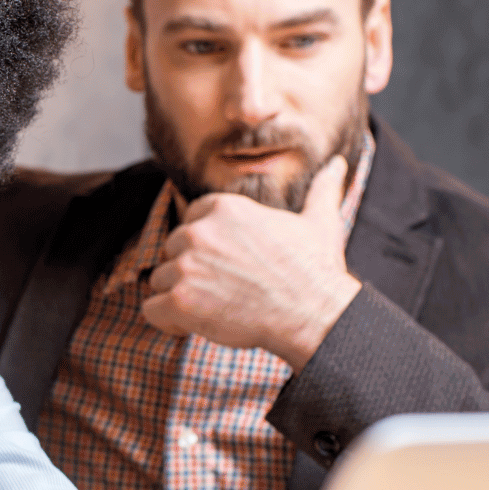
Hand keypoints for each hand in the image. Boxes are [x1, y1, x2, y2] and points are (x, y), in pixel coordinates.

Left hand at [142, 155, 361, 367]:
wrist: (314, 314)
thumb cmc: (315, 271)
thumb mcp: (319, 222)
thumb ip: (321, 190)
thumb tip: (338, 165)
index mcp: (222, 207)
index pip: (190, 222)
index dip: (207, 248)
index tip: (230, 265)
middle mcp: (198, 231)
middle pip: (172, 251)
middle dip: (192, 272)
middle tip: (228, 290)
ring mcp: (185, 265)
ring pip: (161, 281)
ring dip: (181, 297)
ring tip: (218, 307)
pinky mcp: (178, 299)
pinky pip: (151, 310)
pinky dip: (168, 321)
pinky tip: (196, 324)